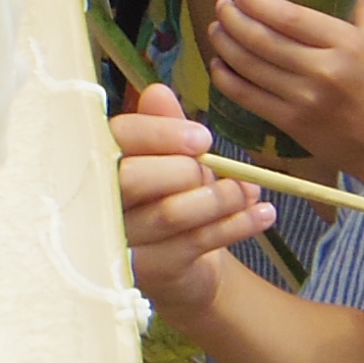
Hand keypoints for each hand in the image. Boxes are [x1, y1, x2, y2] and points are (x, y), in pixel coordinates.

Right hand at [111, 81, 270, 321]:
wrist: (185, 267)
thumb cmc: (174, 200)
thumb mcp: (174, 159)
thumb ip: (164, 127)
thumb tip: (157, 92)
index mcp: (103, 164)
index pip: (117, 138)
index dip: (159, 133)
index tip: (203, 138)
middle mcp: (100, 204)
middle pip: (132, 178)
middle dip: (185, 169)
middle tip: (214, 167)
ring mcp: (123, 241)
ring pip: (170, 212)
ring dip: (220, 197)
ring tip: (250, 191)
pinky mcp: (151, 271)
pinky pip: (195, 242)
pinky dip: (237, 225)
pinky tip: (263, 214)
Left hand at [211, 0, 363, 188]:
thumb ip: (360, 5)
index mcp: (347, 44)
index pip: (291, 17)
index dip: (259, 3)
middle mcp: (323, 70)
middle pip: (264, 40)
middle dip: (235, 20)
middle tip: (223, 7)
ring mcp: (304, 100)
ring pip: (251, 66)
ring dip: (226, 45)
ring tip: (217, 29)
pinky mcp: (292, 123)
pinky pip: (249, 98)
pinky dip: (227, 80)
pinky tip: (218, 65)